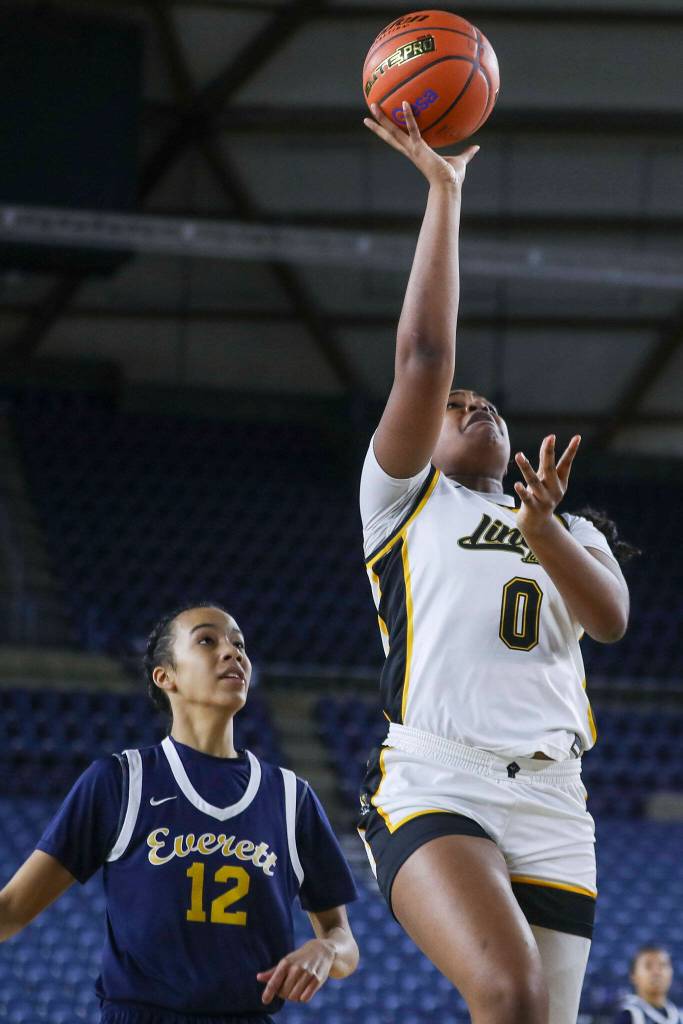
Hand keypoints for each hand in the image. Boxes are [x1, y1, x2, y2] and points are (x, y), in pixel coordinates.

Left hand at [257, 937, 335, 1004]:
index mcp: (286, 963)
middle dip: (284, 994)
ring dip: (293, 997)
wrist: (321, 950)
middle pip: (284, 993)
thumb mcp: (286, 961)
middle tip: (287, 987)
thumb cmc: (300, 958)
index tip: (264, 1001)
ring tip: (296, 988)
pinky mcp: (317, 980)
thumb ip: (272, 972)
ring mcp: (307, 974)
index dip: (268, 993)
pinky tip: (304, 990)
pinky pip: (305, 998)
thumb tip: (258, 978)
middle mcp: (296, 968)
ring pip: (294, 997)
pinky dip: (303, 998)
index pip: (274, 982)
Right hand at [364, 101, 478, 188]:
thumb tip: (477, 147)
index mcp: (415, 153)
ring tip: (373, 105)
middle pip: (390, 136)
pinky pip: (413, 129)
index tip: (380, 126)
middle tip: (367, 115)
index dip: (389, 133)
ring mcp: (413, 150)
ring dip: (382, 119)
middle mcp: (410, 151)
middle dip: (378, 125)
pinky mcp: (419, 148)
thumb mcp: (461, 161)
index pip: (399, 140)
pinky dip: (409, 117)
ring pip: (393, 132)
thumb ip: (467, 153)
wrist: (449, 187)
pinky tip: (405, 103)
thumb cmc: (453, 178)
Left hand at [514, 435, 580, 536]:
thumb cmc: (542, 495)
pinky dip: (522, 492)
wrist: (537, 523)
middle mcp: (554, 489)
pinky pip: (527, 498)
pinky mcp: (533, 507)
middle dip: (549, 453)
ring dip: (526, 468)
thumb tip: (548, 438)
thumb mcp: (546, 479)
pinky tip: (517, 484)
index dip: (572, 450)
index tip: (578, 436)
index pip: (566, 463)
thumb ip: (546, 461)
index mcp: (559, 481)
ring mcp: (544, 499)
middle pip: (550, 468)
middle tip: (550, 437)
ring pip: (534, 481)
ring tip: (519, 455)